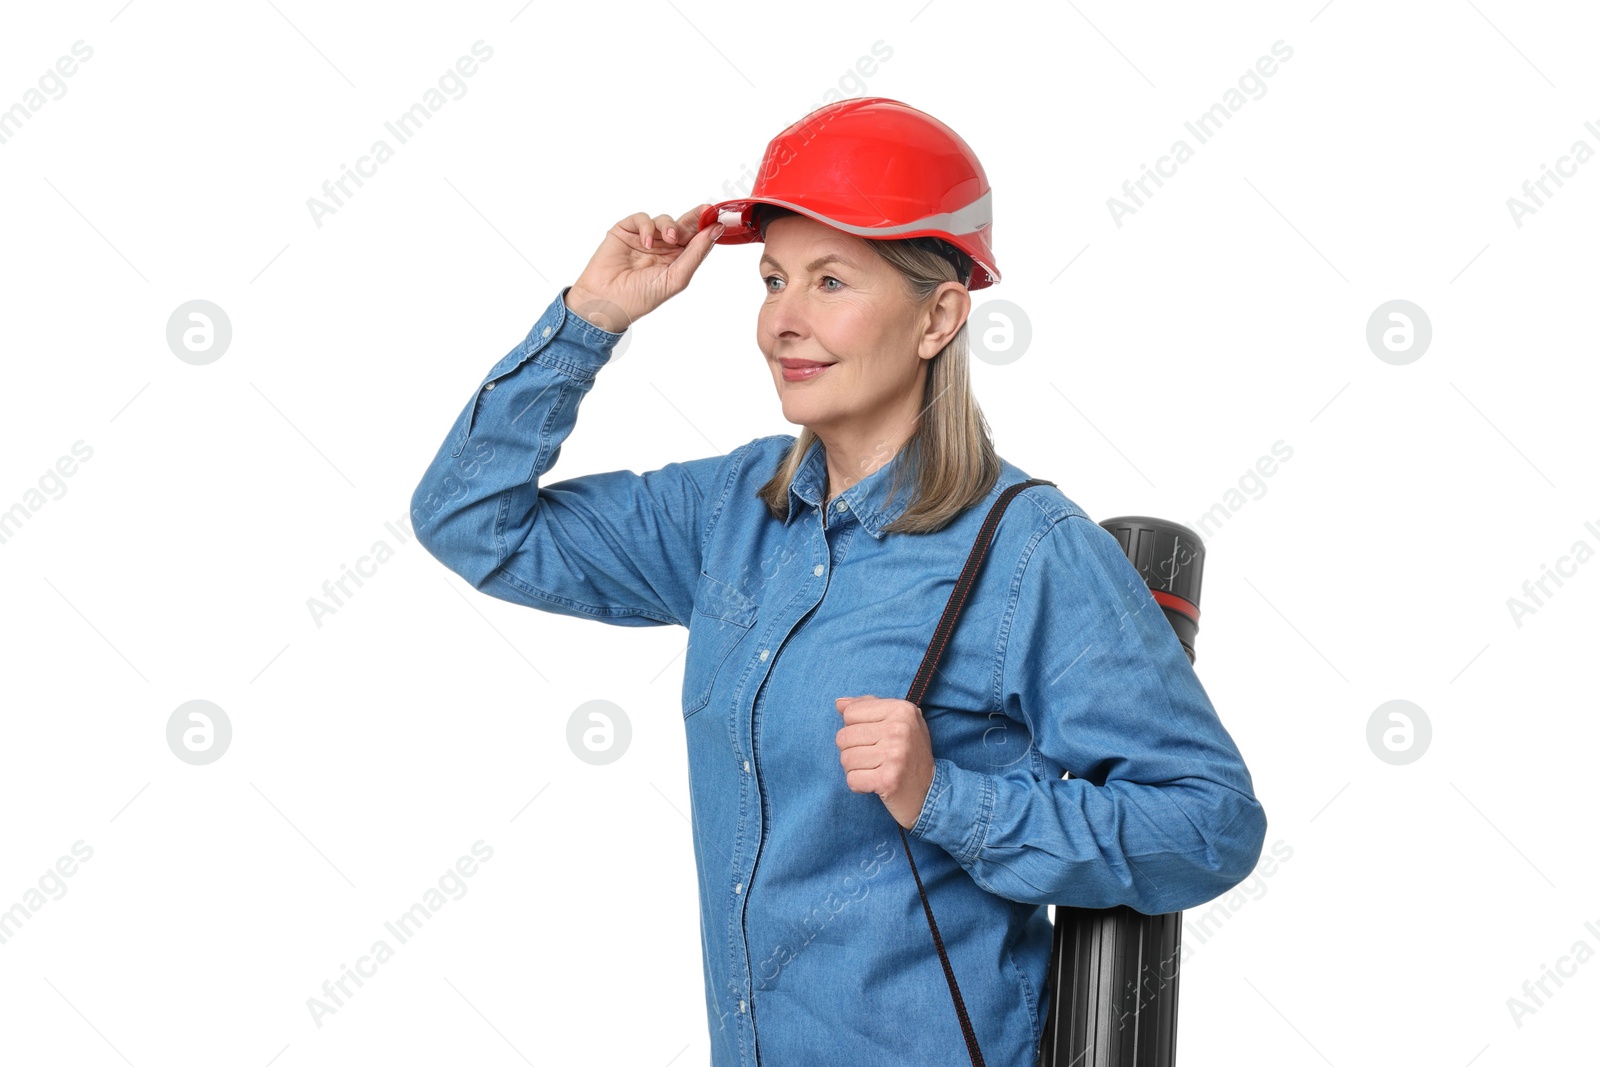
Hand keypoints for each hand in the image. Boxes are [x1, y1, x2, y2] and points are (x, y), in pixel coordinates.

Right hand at [565, 204, 722, 332]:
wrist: (606, 301)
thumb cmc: (640, 297)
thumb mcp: (676, 278)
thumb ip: (696, 254)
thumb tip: (715, 231)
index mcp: (676, 261)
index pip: (695, 240)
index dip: (706, 228)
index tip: (717, 218)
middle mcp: (662, 249)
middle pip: (683, 225)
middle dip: (694, 217)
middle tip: (704, 211)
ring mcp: (644, 239)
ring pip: (664, 220)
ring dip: (669, 226)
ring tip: (669, 239)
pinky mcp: (626, 231)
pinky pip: (641, 218)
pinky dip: (646, 227)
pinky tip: (646, 242)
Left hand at [835, 695, 935, 829]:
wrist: (930, 791)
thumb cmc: (909, 753)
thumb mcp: (898, 721)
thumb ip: (868, 707)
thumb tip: (839, 703)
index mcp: (901, 709)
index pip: (850, 712)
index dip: (855, 728)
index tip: (874, 738)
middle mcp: (900, 729)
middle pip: (844, 736)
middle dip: (852, 750)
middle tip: (873, 758)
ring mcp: (895, 755)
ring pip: (845, 759)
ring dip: (855, 769)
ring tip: (875, 770)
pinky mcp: (888, 780)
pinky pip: (852, 779)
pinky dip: (859, 785)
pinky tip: (875, 783)